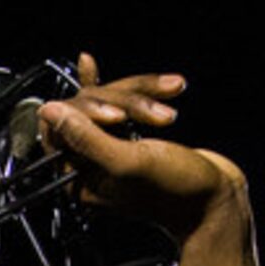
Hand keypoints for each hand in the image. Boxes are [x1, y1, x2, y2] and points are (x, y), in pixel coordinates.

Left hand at [39, 53, 261, 265]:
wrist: (215, 200)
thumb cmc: (175, 190)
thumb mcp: (127, 162)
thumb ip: (86, 138)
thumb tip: (49, 111)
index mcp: (79, 180)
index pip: (56, 130)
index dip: (83, 113)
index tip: (116, 116)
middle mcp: (89, 167)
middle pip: (83, 110)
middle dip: (122, 103)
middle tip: (154, 115)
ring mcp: (110, 154)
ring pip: (108, 104)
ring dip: (138, 97)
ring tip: (168, 107)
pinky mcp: (130, 142)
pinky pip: (114, 108)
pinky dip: (117, 88)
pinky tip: (89, 64)